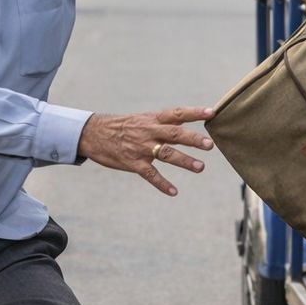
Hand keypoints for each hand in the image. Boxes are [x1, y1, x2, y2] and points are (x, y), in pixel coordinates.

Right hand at [77, 105, 214, 195]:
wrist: (94, 134)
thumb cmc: (125, 126)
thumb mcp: (145, 118)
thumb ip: (166, 122)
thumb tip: (190, 119)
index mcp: (153, 119)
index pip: (177, 113)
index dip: (194, 112)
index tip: (211, 112)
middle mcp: (149, 132)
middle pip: (174, 134)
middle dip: (193, 139)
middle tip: (210, 144)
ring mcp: (141, 148)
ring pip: (166, 154)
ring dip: (184, 161)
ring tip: (200, 167)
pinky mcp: (133, 163)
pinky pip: (150, 174)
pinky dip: (162, 184)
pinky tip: (174, 191)